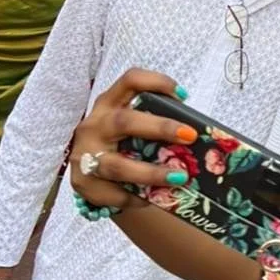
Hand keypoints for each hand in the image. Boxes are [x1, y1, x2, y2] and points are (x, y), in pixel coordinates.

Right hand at [69, 68, 194, 211]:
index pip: (129, 81)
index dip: (156, 82)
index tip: (184, 96)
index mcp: (109, 103)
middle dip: (160, 128)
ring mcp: (84, 155)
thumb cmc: (121, 141)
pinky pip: (113, 193)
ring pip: (117, 166)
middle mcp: (94, 125)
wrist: (87, 170)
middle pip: (124, 122)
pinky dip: (135, 197)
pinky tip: (152, 198)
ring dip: (151, 173)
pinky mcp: (81, 183)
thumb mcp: (131, 124)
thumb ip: (154, 122)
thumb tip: (198, 134)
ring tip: (180, 177)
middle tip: (190, 136)